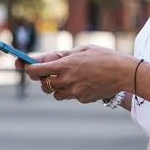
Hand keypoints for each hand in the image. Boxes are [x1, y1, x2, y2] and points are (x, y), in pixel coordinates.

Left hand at [22, 45, 136, 103]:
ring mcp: (74, 91)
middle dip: (43, 79)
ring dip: (56, 87)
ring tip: (67, 79)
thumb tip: (52, 59)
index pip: (37, 70)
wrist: (123, 73)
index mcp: (65, 65)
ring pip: (56, 93)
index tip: (25, 67)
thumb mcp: (83, 49)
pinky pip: (71, 96)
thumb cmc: (104, 56)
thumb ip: (65, 55)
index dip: (28, 69)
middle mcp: (67, 80)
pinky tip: (83, 83)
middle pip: (44, 84)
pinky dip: (72, 91)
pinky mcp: (82, 99)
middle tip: (47, 74)